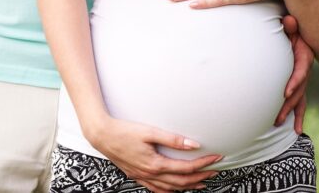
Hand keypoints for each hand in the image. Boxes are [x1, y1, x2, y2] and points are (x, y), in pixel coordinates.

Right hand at [87, 116, 220, 192]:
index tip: (216, 158)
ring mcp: (143, 177)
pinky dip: (169, 191)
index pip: (186, 168)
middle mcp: (150, 174)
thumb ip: (172, 139)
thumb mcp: (149, 132)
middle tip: (215, 172)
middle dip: (201, 177)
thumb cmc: (123, 131)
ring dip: (188, 186)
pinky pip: (157, 189)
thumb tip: (193, 144)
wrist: (101, 136)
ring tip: (201, 183)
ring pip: (170, 188)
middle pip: (181, 181)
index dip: (203, 164)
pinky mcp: (137, 176)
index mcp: (155, 164)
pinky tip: (174, 189)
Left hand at [275, 14, 313, 132]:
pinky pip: (300, 100)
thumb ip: (291, 25)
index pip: (301, 71)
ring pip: (300, 98)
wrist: (302, 30)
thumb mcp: (294, 24)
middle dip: (289, 105)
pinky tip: (295, 129)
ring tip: (281, 125)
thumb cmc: (295, 27)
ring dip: (291, 112)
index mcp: (305, 56)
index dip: (294, 82)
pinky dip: (298, 113)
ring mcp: (303, 77)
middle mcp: (306, 70)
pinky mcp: (299, 82)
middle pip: (300, 90)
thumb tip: (289, 20)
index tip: (285, 93)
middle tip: (278, 118)